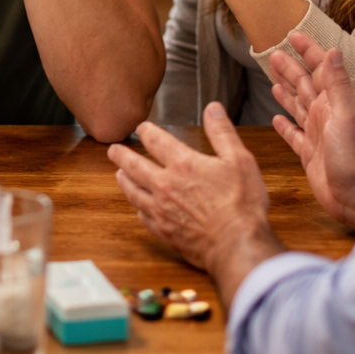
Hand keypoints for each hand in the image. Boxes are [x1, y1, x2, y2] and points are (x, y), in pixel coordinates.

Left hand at [107, 106, 283, 304]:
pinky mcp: (163, 231)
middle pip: (134, 165)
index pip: (156, 141)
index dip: (146, 132)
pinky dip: (138, 208)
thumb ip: (222, 132)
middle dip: (122, 155)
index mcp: (182, 164)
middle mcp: (165, 185)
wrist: (235, 244)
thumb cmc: (241, 204)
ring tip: (119, 174)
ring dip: (124, 180)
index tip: (141, 128)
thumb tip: (213, 108)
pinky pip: (143, 216)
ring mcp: (160, 209)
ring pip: (133, 191)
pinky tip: (139, 207)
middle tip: (113, 150)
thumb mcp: (239, 160)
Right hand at [271, 32, 354, 233]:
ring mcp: (317, 134)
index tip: (295, 35)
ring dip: (286, 91)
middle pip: (303, 85)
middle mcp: (325, 115)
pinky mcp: (309, 153)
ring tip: (273, 79)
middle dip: (290, 68)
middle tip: (275, 53)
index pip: (319, 69)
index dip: (308, 51)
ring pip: (297, 106)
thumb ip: (339, 84)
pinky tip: (276, 119)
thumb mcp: (346, 115)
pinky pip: (293, 135)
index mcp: (334, 103)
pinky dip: (285, 126)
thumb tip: (334, 51)